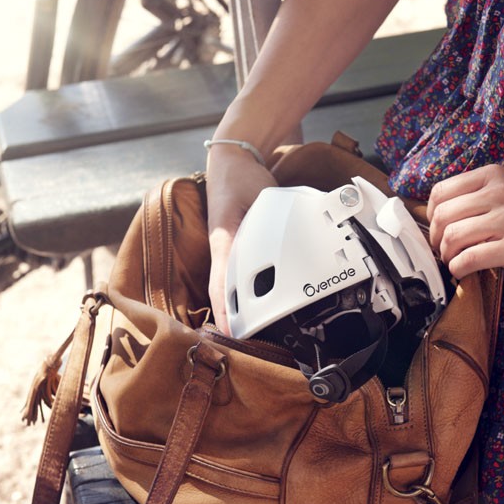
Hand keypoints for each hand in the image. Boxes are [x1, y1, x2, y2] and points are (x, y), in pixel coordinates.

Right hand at [206, 149, 277, 334]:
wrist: (233, 159)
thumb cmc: (240, 177)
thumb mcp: (255, 196)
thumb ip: (266, 217)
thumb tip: (281, 240)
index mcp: (223, 240)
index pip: (221, 282)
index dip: (226, 310)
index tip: (231, 333)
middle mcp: (222, 249)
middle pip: (224, 291)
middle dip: (233, 317)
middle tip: (245, 343)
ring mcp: (228, 250)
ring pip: (230, 286)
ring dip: (239, 308)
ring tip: (252, 334)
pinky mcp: (237, 248)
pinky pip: (239, 275)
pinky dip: (246, 292)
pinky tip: (259, 307)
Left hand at [426, 164, 503, 279]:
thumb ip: (476, 196)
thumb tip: (436, 216)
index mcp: (493, 175)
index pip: (441, 192)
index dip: (431, 215)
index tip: (438, 229)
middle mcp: (500, 193)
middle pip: (443, 216)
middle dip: (435, 239)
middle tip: (443, 250)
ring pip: (453, 237)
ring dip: (446, 255)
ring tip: (453, 260)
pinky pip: (470, 258)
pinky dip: (458, 267)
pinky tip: (462, 270)